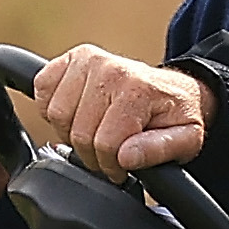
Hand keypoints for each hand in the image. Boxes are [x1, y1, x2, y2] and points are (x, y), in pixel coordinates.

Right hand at [31, 43, 212, 176]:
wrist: (172, 89)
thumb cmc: (175, 116)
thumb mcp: (186, 139)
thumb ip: (159, 150)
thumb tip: (126, 157)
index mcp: (137, 89)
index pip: (105, 143)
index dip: (111, 167)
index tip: (122, 169)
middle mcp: (109, 68)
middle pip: (78, 132)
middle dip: (92, 155)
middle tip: (109, 154)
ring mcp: (87, 60)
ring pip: (56, 115)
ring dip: (71, 133)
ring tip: (95, 134)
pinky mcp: (70, 59)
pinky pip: (42, 89)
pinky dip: (52, 108)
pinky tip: (76, 115)